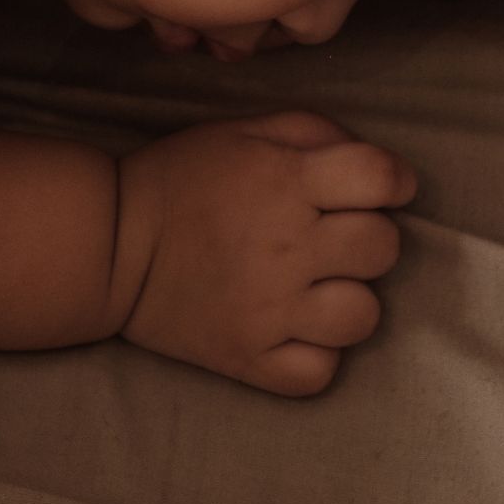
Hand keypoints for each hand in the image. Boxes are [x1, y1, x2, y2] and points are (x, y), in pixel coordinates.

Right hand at [111, 111, 413, 396]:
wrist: (108, 244)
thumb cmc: (183, 179)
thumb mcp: (244, 130)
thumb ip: (313, 133)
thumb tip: (372, 164)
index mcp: (286, 181)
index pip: (382, 179)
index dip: (395, 182)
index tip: (379, 190)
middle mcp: (287, 246)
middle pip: (382, 248)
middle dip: (369, 237)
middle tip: (334, 238)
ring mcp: (270, 310)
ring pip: (362, 317)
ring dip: (349, 300)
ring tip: (317, 289)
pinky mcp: (248, 359)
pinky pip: (319, 374)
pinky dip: (316, 356)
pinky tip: (296, 331)